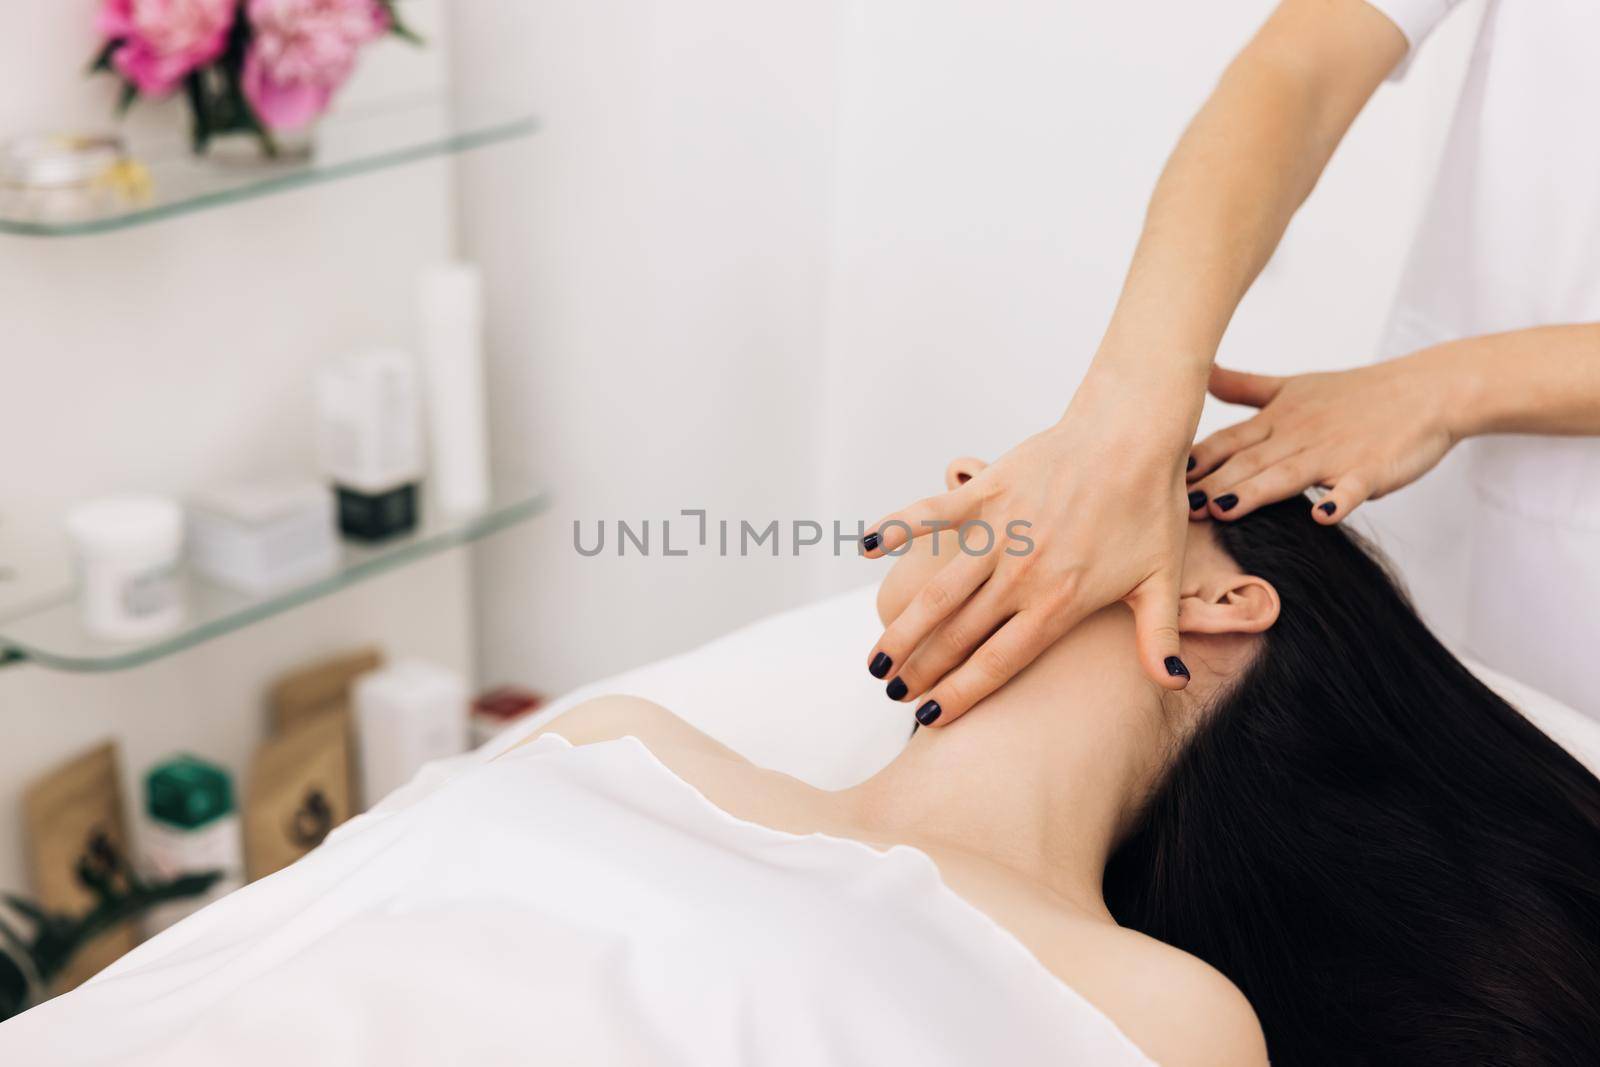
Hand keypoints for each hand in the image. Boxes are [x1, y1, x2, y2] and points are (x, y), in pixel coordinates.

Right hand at [864, 372, 1194, 727]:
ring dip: (902, 627)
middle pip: (958, 636)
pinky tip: (864, 548)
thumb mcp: (1161, 579)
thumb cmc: (1151, 505)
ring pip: (938, 592)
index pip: (998, 663)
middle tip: (892, 693)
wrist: (1133, 434)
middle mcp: (1021, 574)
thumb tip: (1172, 683)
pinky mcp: (987, 492)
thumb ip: (1158, 637)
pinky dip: (896, 527)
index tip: (929, 718)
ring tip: (876, 658)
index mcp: (1059, 603)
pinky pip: (931, 514)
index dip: (960, 694)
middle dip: (921, 670)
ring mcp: (999, 533)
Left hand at [1187, 350, 1458, 523]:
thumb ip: (1242, 388)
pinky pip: (1354, 487)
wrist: (1427, 390)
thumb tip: (1198, 369)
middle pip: (1248, 461)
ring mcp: (1335, 454)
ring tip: (1224, 509)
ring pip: (1289, 474)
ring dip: (1256, 492)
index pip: (1226, 441)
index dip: (1192, 460)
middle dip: (1210, 483)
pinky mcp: (1372, 469)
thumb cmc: (1355, 395)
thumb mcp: (1292, 387)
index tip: (1155, 476)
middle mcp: (1298, 436)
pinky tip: (1323, 516)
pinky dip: (1340, 500)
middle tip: (1173, 506)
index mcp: (1277, 420)